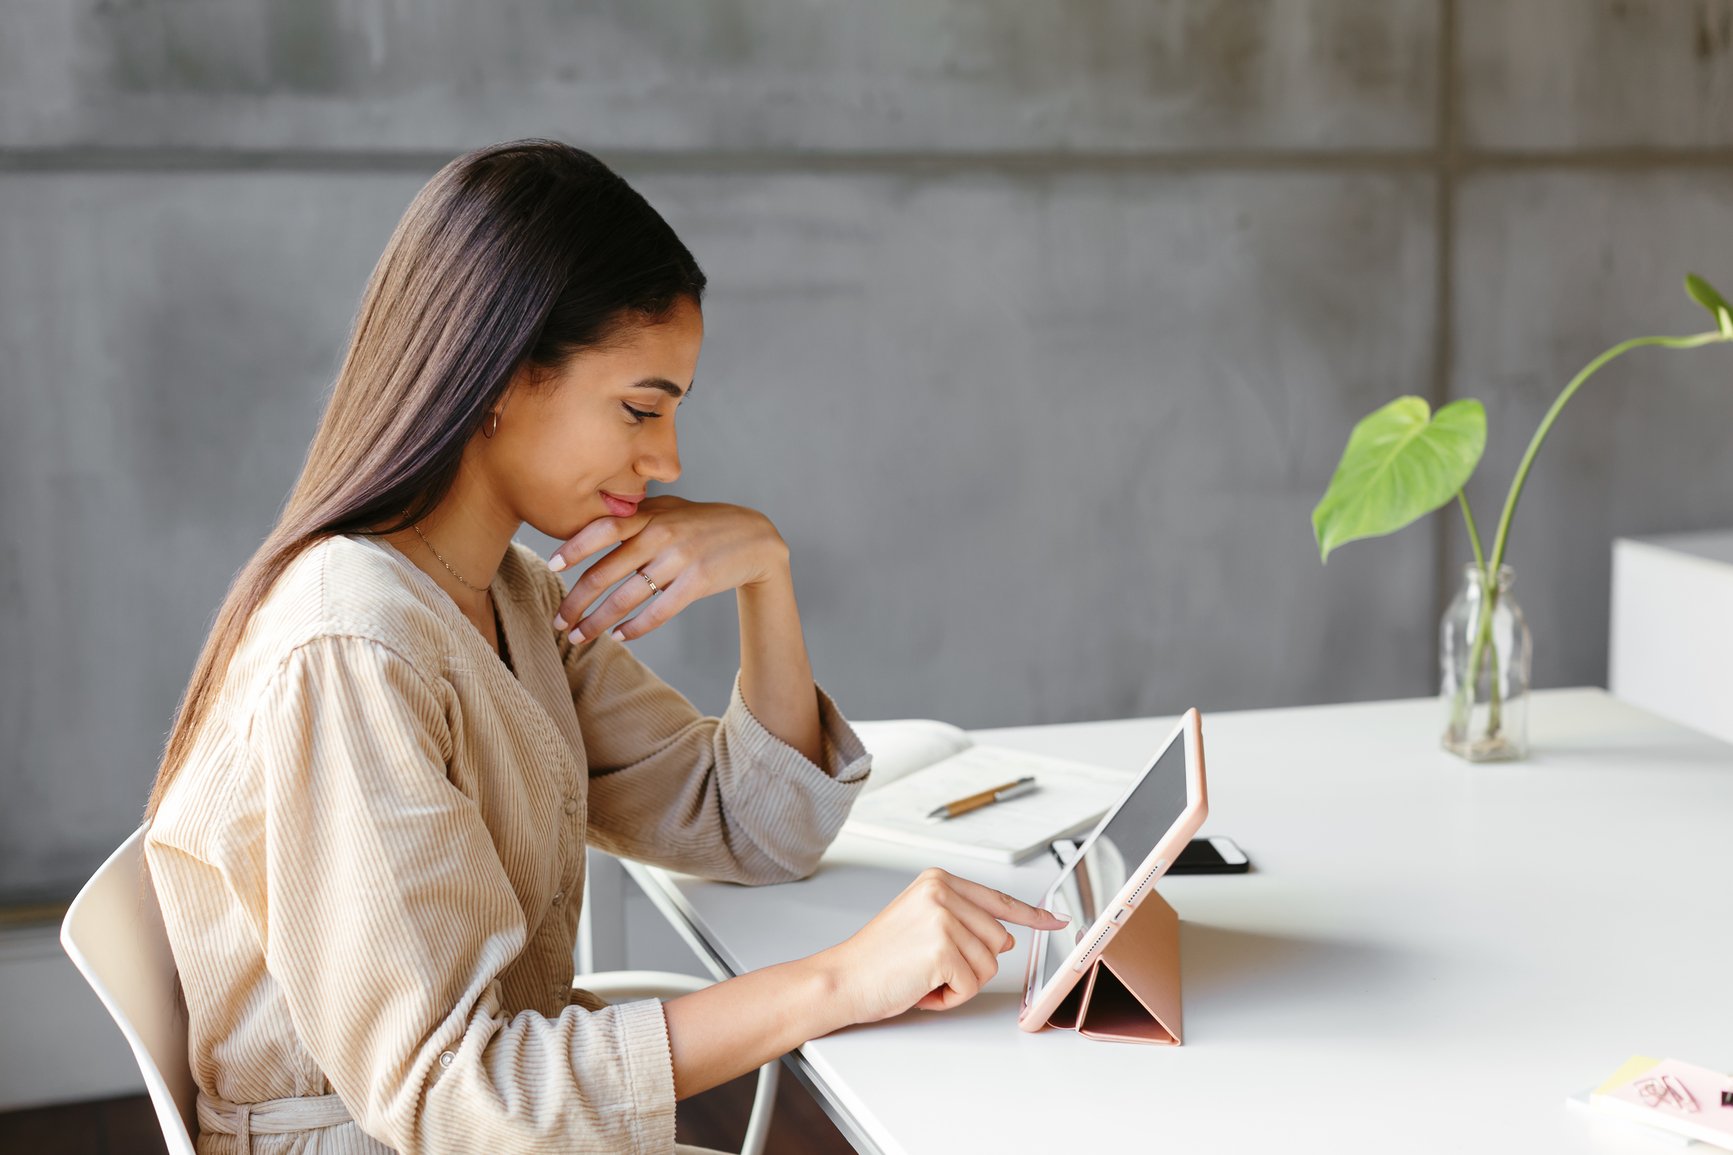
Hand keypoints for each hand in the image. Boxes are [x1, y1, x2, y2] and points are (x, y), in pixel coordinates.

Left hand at [548, 495, 789, 643]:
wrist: (756, 538)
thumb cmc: (704, 524)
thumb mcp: (671, 509)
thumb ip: (636, 516)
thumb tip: (590, 528)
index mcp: (650, 515)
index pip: (602, 529)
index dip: (574, 548)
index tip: (553, 566)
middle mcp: (661, 535)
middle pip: (606, 571)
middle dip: (577, 600)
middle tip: (559, 621)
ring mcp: (680, 559)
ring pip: (627, 597)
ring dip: (598, 622)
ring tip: (580, 637)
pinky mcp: (697, 582)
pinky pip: (658, 611)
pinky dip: (635, 627)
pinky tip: (620, 636)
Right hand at [813, 867, 1069, 1022]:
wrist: (843, 979)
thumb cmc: (878, 958)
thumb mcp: (922, 924)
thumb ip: (964, 922)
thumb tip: (1007, 940)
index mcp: (938, 881)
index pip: (998, 900)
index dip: (1031, 915)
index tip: (1056, 920)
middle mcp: (942, 892)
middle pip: (998, 941)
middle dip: (970, 964)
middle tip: (929, 966)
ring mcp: (943, 918)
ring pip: (988, 966)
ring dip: (958, 982)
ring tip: (922, 975)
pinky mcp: (943, 948)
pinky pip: (971, 985)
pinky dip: (949, 996)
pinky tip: (921, 987)